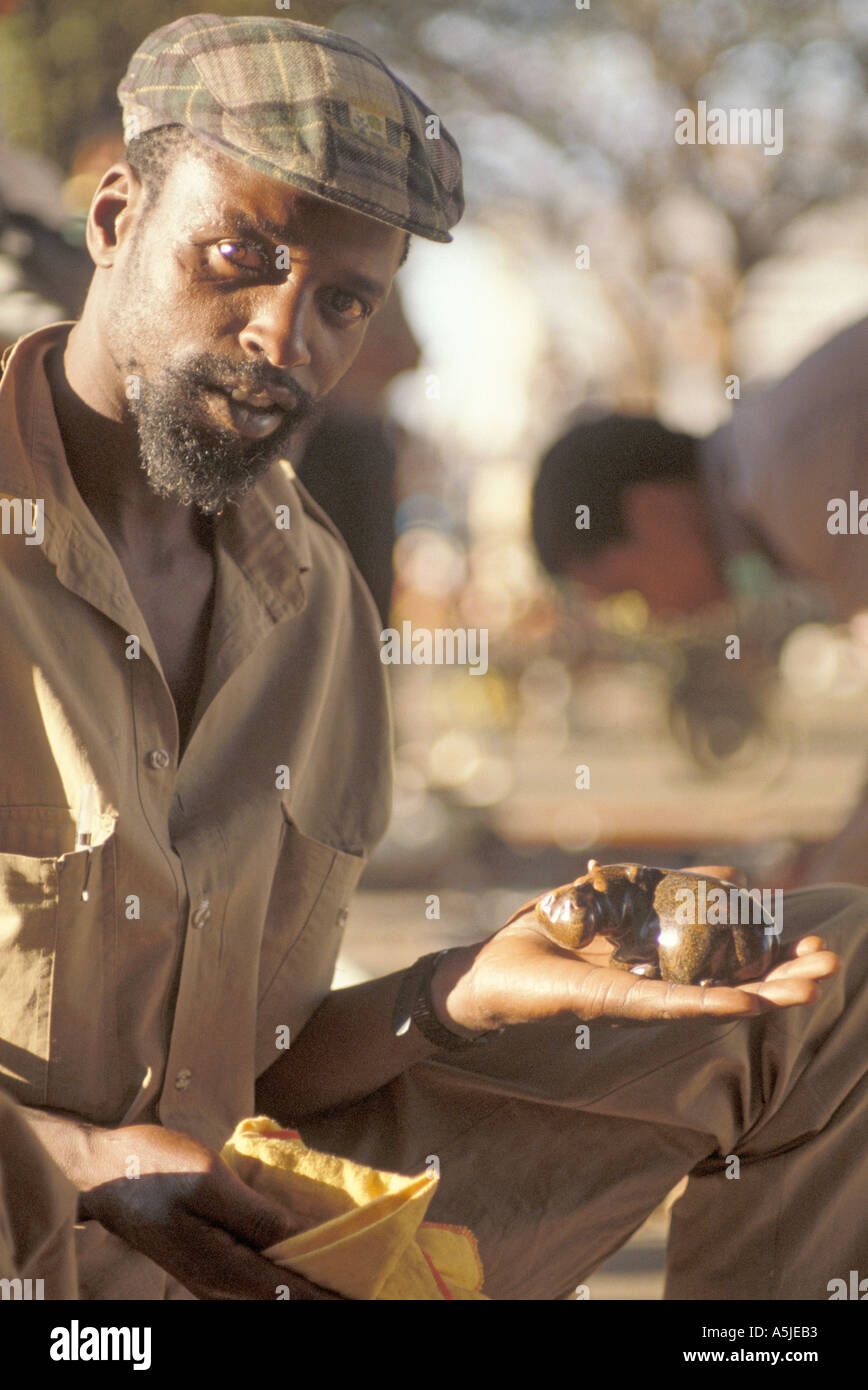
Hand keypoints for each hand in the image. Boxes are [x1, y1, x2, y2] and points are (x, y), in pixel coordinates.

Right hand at [79, 1124, 342, 1299]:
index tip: (365, 1297)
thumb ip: (259, 1216)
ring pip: (266, 1293)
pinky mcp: (205, 1262)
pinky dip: (280, 1273)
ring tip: (341, 1276)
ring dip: (302, 1285)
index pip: (289, 1293)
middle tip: (362, 1287)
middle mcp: (217, 1284)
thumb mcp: (210, 1182)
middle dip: (320, 1295)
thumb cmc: (154, 1167)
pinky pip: (252, 1277)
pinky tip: (297, 1256)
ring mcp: (209, 1276)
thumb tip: (308, 1238)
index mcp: (222, 1267)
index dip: (329, 1297)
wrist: (101, 1171)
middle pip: (279, 1300)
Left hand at [432, 919, 838, 1032]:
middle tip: (830, 967)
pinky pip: (670, 1004)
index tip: (817, 946)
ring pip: (715, 1001)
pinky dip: (709, 1003)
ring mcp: (643, 998)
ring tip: (810, 990)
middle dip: (785, 979)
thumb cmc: (561, 933)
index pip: (737, 963)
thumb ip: (678, 887)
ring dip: (764, 996)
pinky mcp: (615, 1003)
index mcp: (671, 963)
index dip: (778, 958)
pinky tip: (747, 1003)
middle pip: (738, 986)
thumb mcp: (628, 894)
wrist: (498, 960)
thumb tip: (734, 874)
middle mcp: (664, 986)